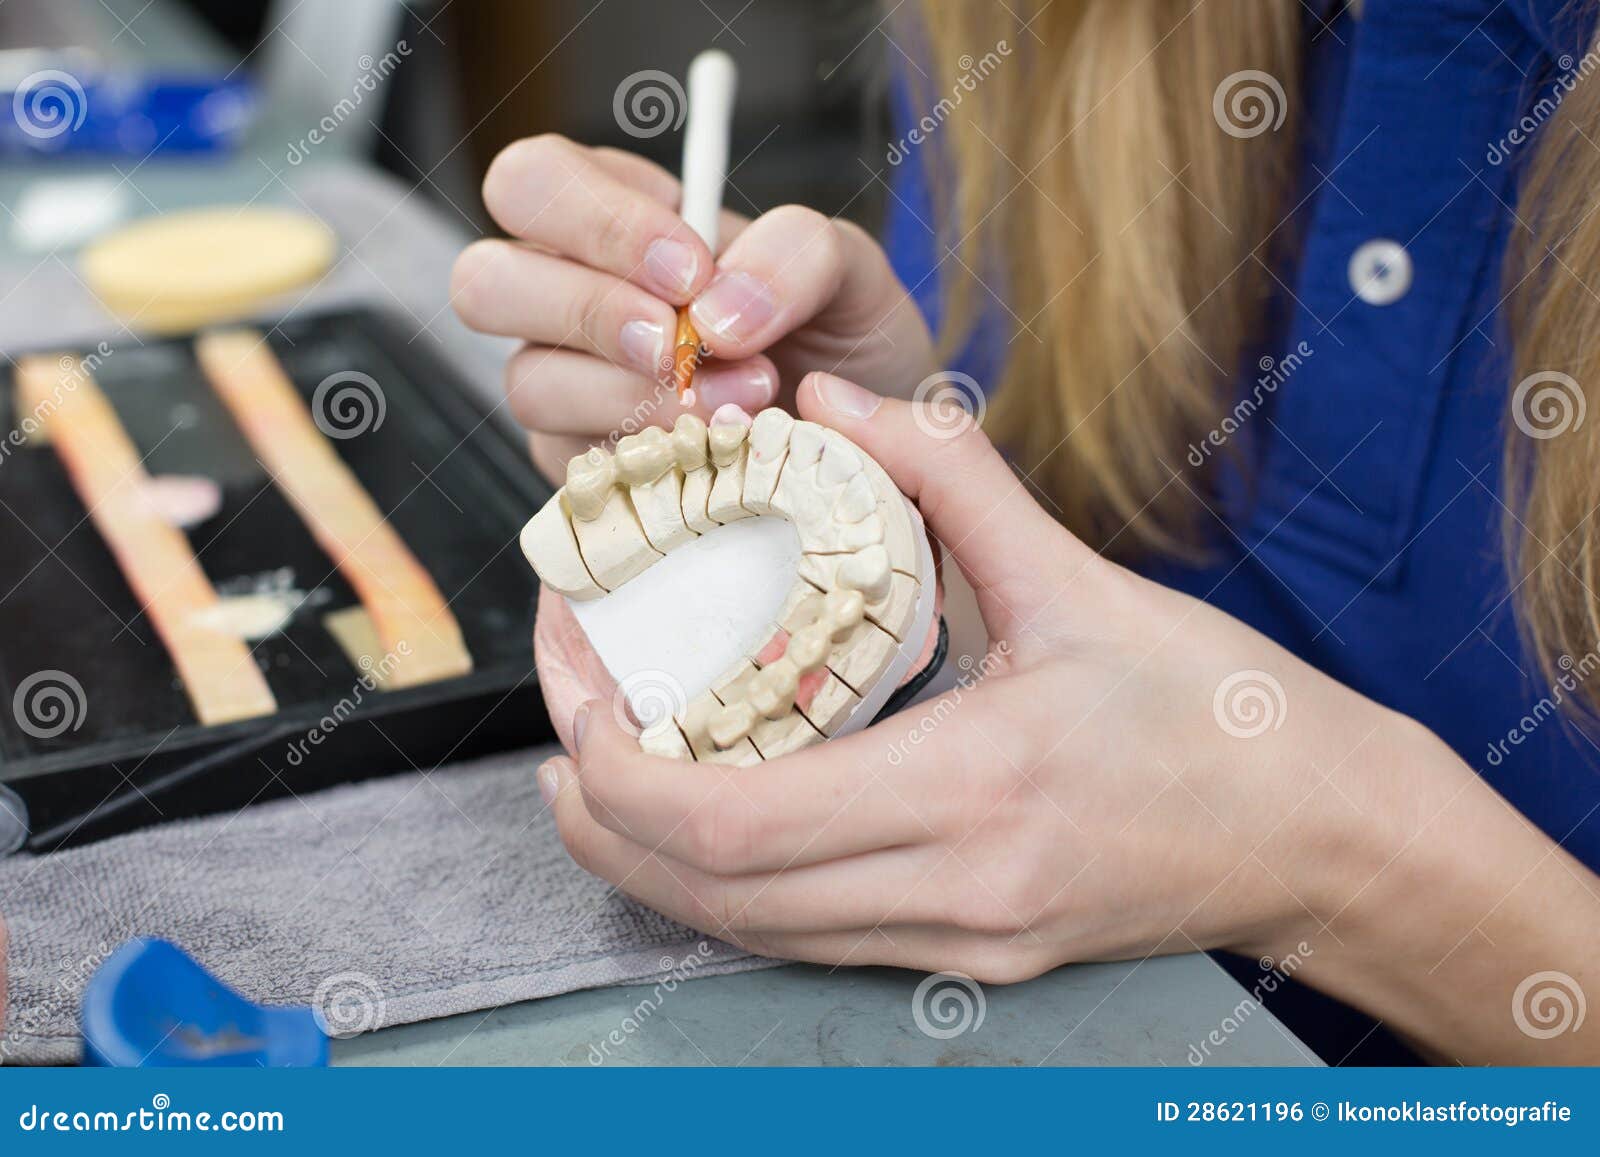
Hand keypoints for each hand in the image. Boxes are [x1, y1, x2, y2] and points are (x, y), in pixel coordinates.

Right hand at [451, 135, 935, 480]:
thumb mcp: (848, 273)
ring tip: (747, 402)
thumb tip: (715, 312)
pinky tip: (724, 455)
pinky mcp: (581, 474)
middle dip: (588, 309)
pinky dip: (654, 457)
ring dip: (635, 394)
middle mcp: (566, 300)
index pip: (533, 182)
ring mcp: (563, 392)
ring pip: (528, 381)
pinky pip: (574, 466)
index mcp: (612, 220)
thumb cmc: (843, 341)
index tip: (692, 268)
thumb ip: (797, 254)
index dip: (595, 220)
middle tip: (682, 344)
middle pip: (484, 281)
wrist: (869, 447)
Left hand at [537, 371, 1414, 982]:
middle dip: (599, 810)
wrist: (1326, 839)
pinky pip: (805, 937)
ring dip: (650, 854)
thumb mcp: (1085, 578)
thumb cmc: (1227, 716)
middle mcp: (953, 888)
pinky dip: (727, 882)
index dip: (619, 765)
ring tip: (607, 758)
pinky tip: (709, 811)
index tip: (582, 681)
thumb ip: (950, 477)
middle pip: (708, 892)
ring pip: (745, 931)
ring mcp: (958, 940)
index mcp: (976, 790)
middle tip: (568, 710)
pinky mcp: (969, 955)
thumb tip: (836, 408)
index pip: (734, 823)